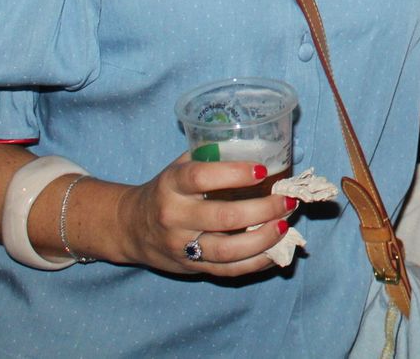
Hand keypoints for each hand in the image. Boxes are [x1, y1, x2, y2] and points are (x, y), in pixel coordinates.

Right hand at [114, 154, 294, 276]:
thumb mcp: (181, 166)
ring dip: (263, 239)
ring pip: (228, 250)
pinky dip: (256, 263)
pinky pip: (228, 271)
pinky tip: (276, 250)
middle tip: (287, 200)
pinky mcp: (192, 268)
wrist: (131, 227)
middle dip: (263, 209)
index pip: (201, 177)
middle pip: (223, 217)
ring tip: (285, 225)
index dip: (234, 174)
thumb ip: (213, 156)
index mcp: (171, 185)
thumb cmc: (167, 190)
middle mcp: (175, 217)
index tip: (262, 170)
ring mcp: (182, 247)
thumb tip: (265, 148)